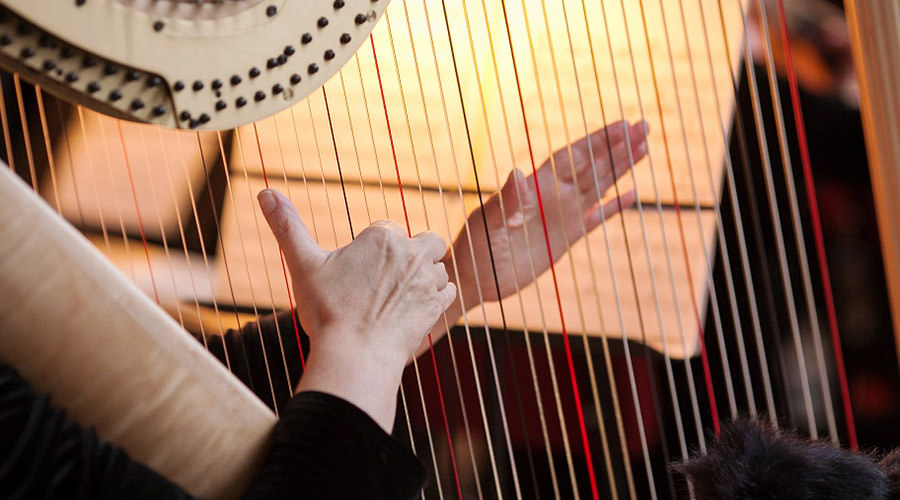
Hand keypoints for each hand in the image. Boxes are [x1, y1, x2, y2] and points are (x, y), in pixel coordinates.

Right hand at [258, 189, 455, 429]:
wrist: (356, 356)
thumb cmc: (327, 311)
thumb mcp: (303, 265)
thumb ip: (287, 226)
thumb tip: (263, 191)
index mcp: (381, 237)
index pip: (386, 228)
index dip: (374, 247)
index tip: (361, 269)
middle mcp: (411, 252)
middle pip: (424, 240)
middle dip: (412, 253)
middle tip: (388, 278)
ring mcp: (427, 279)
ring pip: (437, 266)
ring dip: (424, 276)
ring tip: (399, 297)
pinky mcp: (438, 305)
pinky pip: (448, 290)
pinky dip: (437, 297)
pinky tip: (417, 307)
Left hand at [450, 120, 644, 305]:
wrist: (476, 276)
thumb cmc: (476, 244)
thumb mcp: (489, 220)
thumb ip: (508, 199)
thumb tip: (518, 172)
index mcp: (537, 186)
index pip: (573, 156)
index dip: (597, 141)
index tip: (622, 125)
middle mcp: (554, 195)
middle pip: (592, 164)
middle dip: (617, 146)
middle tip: (644, 126)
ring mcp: (563, 215)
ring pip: (599, 185)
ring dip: (621, 167)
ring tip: (645, 147)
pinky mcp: (568, 237)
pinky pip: (597, 218)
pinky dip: (615, 207)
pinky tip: (633, 195)